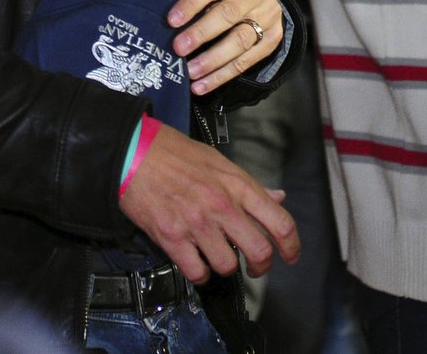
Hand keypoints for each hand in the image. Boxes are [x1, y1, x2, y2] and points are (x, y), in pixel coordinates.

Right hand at [119, 124, 298, 281]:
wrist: (135, 154)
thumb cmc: (176, 153)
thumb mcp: (220, 162)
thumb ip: (250, 186)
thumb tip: (277, 198)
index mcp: (238, 185)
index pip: (280, 222)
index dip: (291, 246)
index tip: (290, 256)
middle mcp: (222, 205)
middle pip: (260, 252)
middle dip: (261, 266)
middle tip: (254, 266)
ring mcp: (197, 223)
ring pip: (228, 266)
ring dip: (225, 266)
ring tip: (217, 256)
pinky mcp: (172, 238)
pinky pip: (197, 272)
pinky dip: (199, 274)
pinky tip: (196, 261)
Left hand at [168, 0, 283, 94]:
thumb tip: (162, 18)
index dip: (191, 3)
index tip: (171, 21)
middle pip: (228, 14)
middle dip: (200, 33)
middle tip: (178, 49)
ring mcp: (269, 15)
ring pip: (239, 40)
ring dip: (212, 60)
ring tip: (190, 72)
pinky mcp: (273, 38)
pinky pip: (246, 61)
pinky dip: (222, 76)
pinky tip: (202, 85)